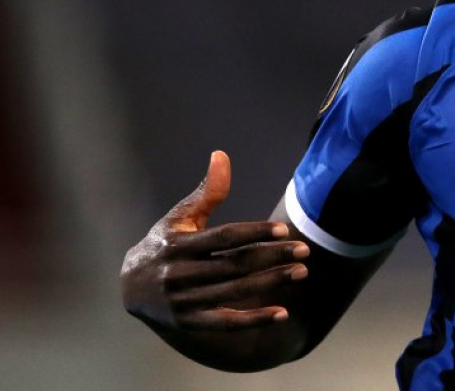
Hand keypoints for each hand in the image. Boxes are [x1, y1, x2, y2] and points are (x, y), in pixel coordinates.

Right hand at [120, 151, 309, 330]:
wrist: (128, 288)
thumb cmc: (163, 245)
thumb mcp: (179, 218)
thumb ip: (206, 193)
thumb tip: (222, 155)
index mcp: (177, 245)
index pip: (224, 238)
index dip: (255, 233)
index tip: (284, 230)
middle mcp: (178, 274)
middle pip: (234, 265)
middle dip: (272, 257)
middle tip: (304, 251)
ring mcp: (182, 301)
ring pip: (234, 292)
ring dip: (271, 283)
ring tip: (301, 272)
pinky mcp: (188, 322)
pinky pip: (226, 323)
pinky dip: (254, 319)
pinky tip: (283, 312)